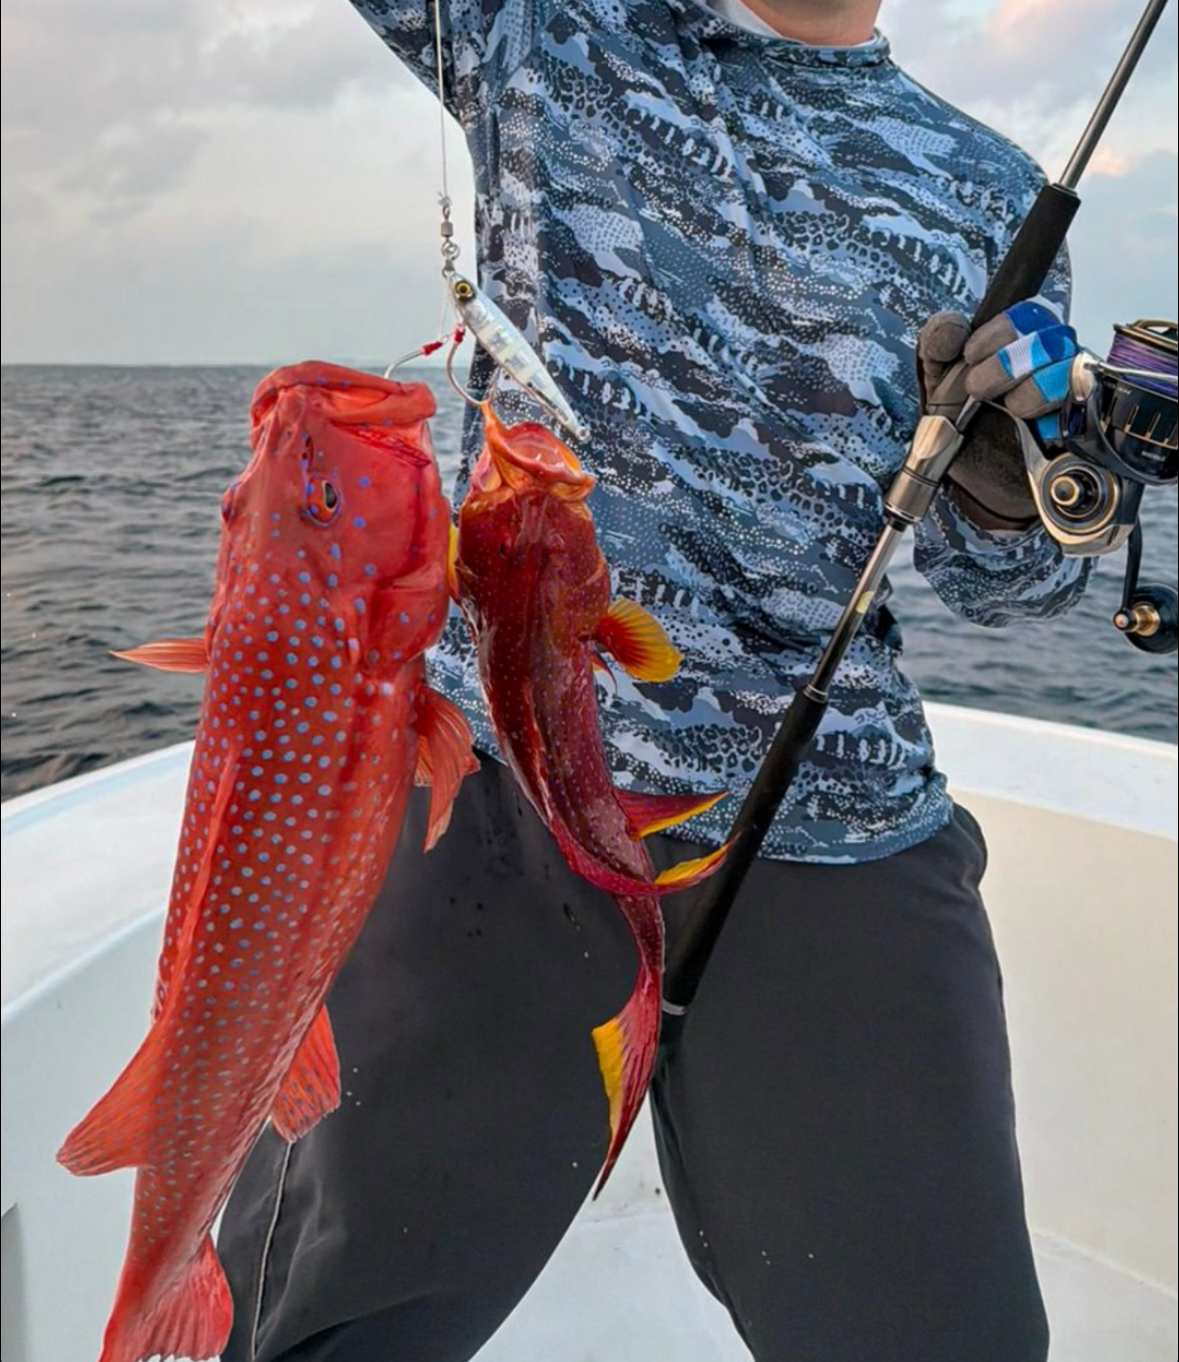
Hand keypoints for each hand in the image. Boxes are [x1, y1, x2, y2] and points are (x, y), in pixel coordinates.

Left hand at [916, 302, 1079, 527]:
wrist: (981, 477)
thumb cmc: (967, 420)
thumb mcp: (939, 382)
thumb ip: (937, 347)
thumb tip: (952, 328)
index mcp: (1024, 340)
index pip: (1028, 314)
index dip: (999, 330)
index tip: (970, 355)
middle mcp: (1056, 359)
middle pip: (1052, 337)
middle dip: (1009, 360)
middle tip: (977, 387)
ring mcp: (1074, 390)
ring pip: (1073, 368)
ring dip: (1034, 387)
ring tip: (1010, 408)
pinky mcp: (1085, 426)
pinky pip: (1088, 410)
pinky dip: (1059, 418)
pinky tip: (1037, 428)